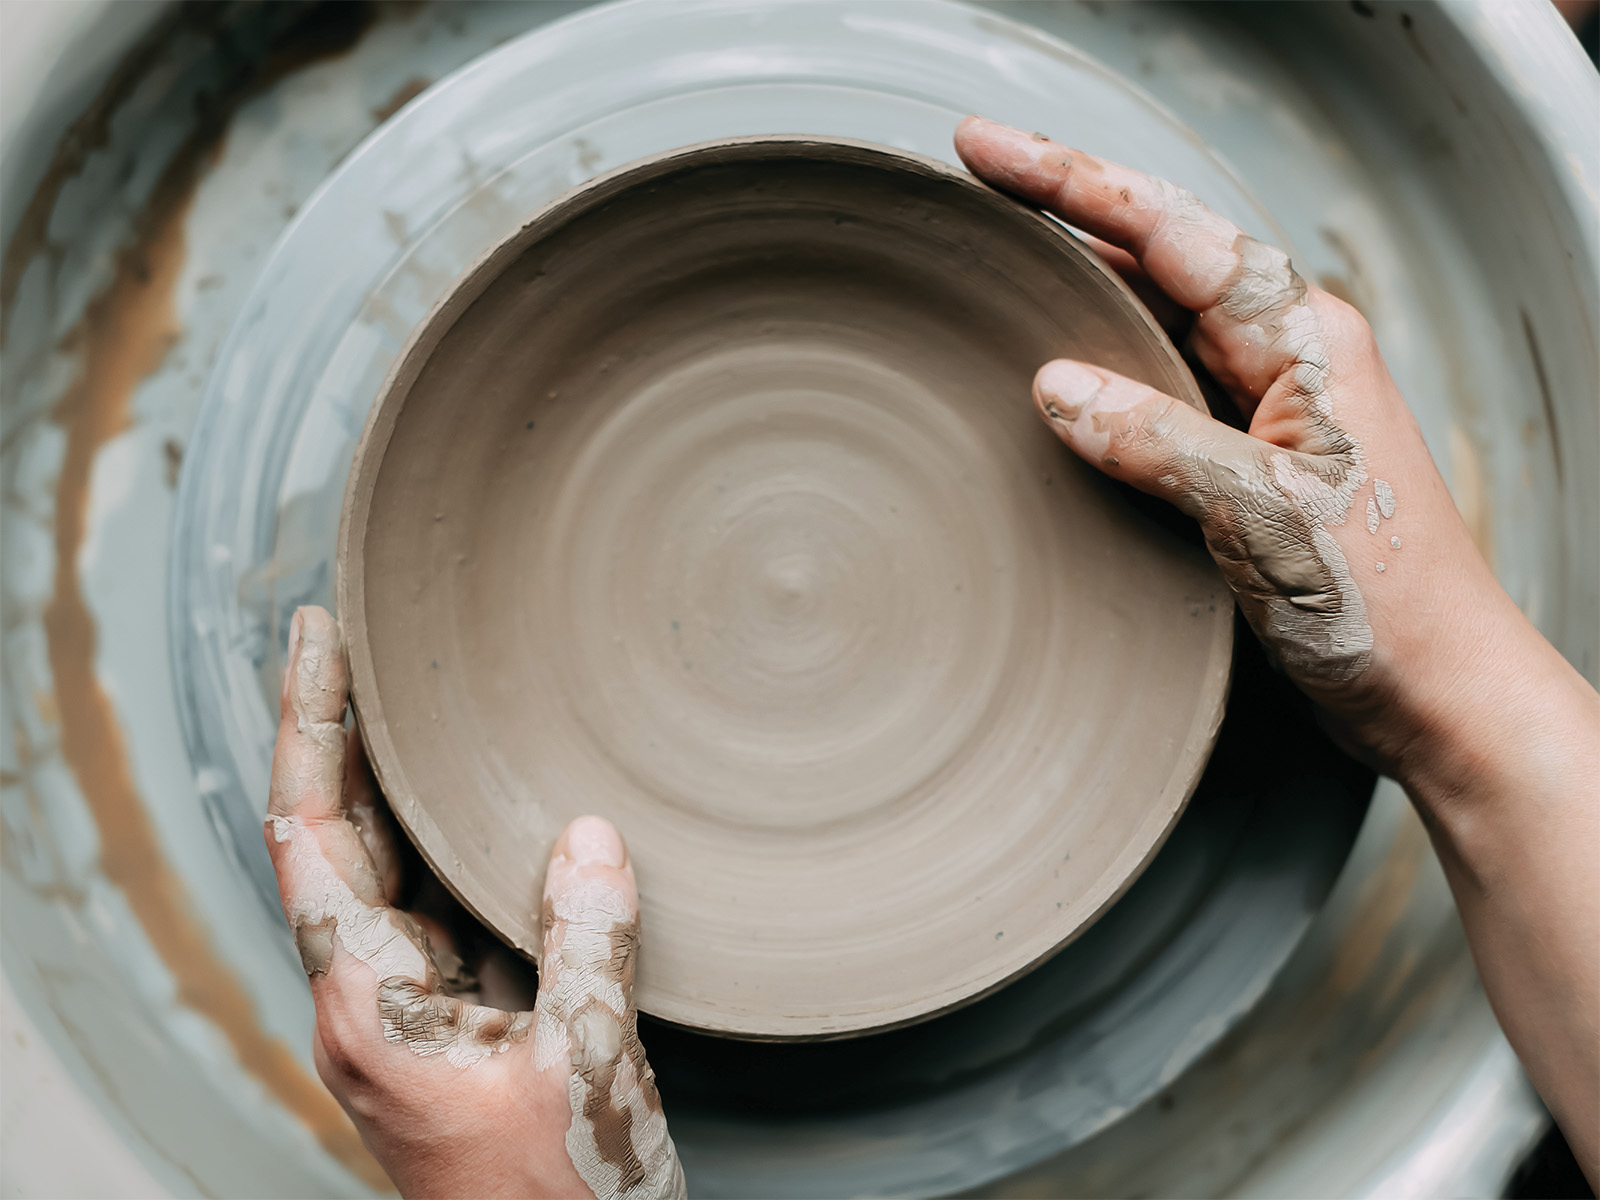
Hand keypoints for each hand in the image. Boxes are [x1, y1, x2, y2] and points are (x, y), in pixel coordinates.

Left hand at [265, 606, 685, 1199]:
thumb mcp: (585, 1067)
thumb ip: (588, 944)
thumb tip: (590, 836)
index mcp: (371, 1005)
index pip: (312, 834)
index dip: (311, 726)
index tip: (318, 638)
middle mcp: (371, 1001)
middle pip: (335, 838)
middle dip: (340, 734)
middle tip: (357, 642)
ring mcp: (409, 1015)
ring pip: (385, 872)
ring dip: (391, 785)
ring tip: (410, 702)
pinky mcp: (454, 1029)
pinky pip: (440, 913)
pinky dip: (450, 847)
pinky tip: (483, 812)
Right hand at [954, 117, 1597, 1183]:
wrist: (1434, 691)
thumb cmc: (1381, 607)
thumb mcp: (1260, 519)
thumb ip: (1157, 442)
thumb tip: (1056, 386)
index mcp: (1301, 339)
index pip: (1169, 234)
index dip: (1069, 185)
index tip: (987, 156)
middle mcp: (1285, 353)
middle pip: (1158, 253)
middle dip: (1066, 208)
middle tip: (975, 180)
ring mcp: (1267, 403)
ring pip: (1156, 313)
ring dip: (1080, 279)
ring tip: (1000, 253)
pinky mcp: (1250, 456)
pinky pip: (1161, 381)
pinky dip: (1103, 360)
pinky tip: (1055, 368)